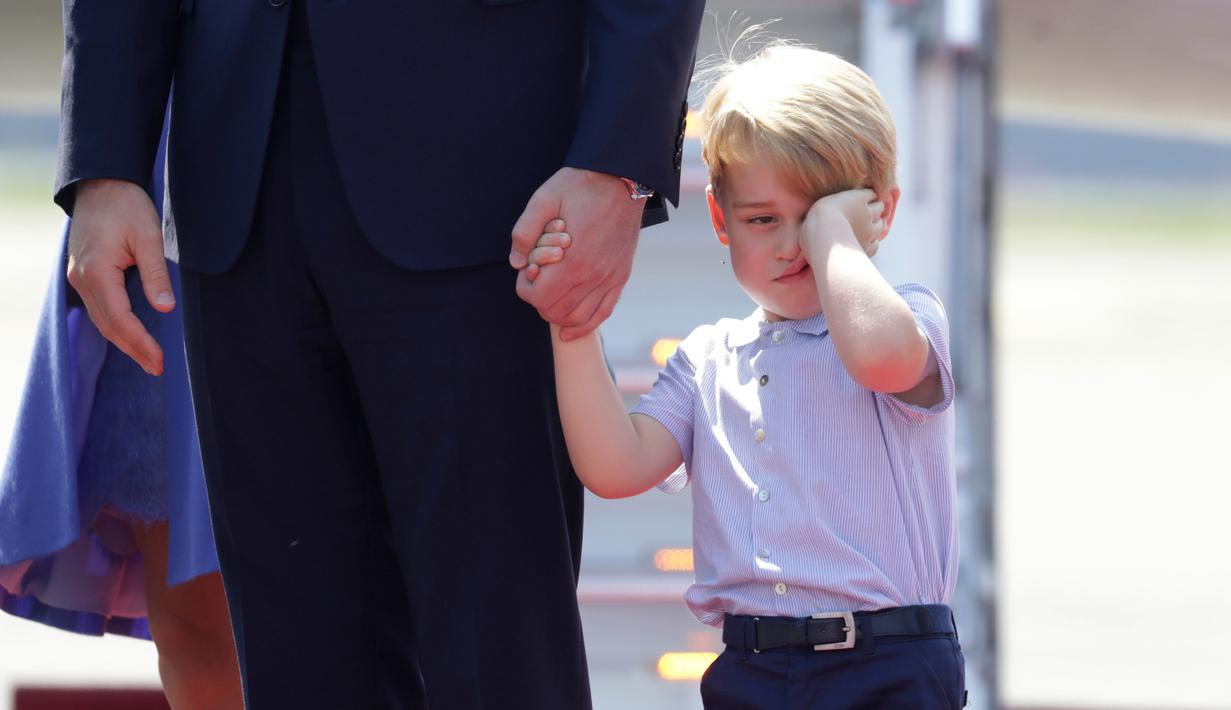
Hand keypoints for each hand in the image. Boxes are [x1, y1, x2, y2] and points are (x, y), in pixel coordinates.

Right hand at [66, 179, 173, 374]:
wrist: (101, 184)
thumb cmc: (127, 206)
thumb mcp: (149, 236)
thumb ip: (156, 273)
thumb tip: (165, 308)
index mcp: (97, 272)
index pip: (120, 319)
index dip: (141, 343)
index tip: (160, 360)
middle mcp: (82, 279)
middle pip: (108, 326)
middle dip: (134, 349)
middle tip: (158, 368)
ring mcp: (79, 278)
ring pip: (101, 320)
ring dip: (124, 341)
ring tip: (149, 359)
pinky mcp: (83, 274)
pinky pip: (100, 308)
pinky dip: (116, 325)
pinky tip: (132, 335)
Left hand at [511, 167, 643, 339]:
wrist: (622, 179)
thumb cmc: (581, 186)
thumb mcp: (543, 199)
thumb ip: (524, 232)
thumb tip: (517, 262)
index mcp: (573, 260)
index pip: (539, 297)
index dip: (525, 287)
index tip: (528, 269)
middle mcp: (593, 276)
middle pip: (555, 311)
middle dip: (539, 300)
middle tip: (538, 279)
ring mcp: (610, 279)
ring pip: (577, 318)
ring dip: (558, 313)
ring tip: (551, 294)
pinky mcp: (620, 277)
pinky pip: (602, 313)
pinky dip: (584, 326)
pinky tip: (569, 331)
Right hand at [802, 188, 884, 258]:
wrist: (824, 240)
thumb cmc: (815, 222)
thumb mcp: (815, 210)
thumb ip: (821, 212)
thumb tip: (808, 217)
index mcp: (857, 198)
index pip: (870, 194)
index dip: (867, 197)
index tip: (861, 199)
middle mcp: (867, 212)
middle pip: (879, 207)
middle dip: (875, 209)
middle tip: (867, 212)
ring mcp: (870, 231)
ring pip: (881, 224)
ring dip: (877, 225)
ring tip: (871, 227)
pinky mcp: (868, 247)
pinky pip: (876, 244)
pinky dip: (873, 243)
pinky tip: (867, 244)